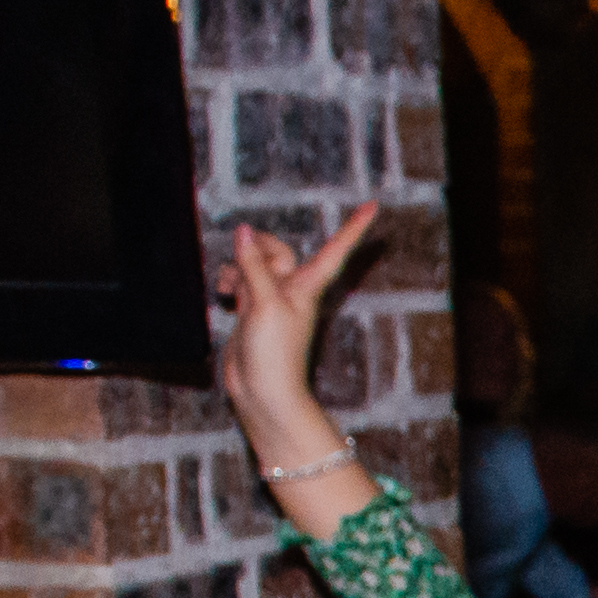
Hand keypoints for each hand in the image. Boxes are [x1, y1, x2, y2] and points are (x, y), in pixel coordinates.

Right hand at [209, 198, 387, 489]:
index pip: (334, 249)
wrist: (263, 392)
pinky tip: (223, 292)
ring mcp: (271, 300)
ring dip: (237, 266)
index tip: (374, 206)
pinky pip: (241, 281)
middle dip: (257, 249)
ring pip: (255, 264)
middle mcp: (292, 289)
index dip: (353, 228)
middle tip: (243, 266)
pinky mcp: (252, 311)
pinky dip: (230, 280)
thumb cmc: (275, 355)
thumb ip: (254, 266)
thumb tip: (246, 232)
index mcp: (307, 286)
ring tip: (229, 287)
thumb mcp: (264, 304)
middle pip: (277, 250)